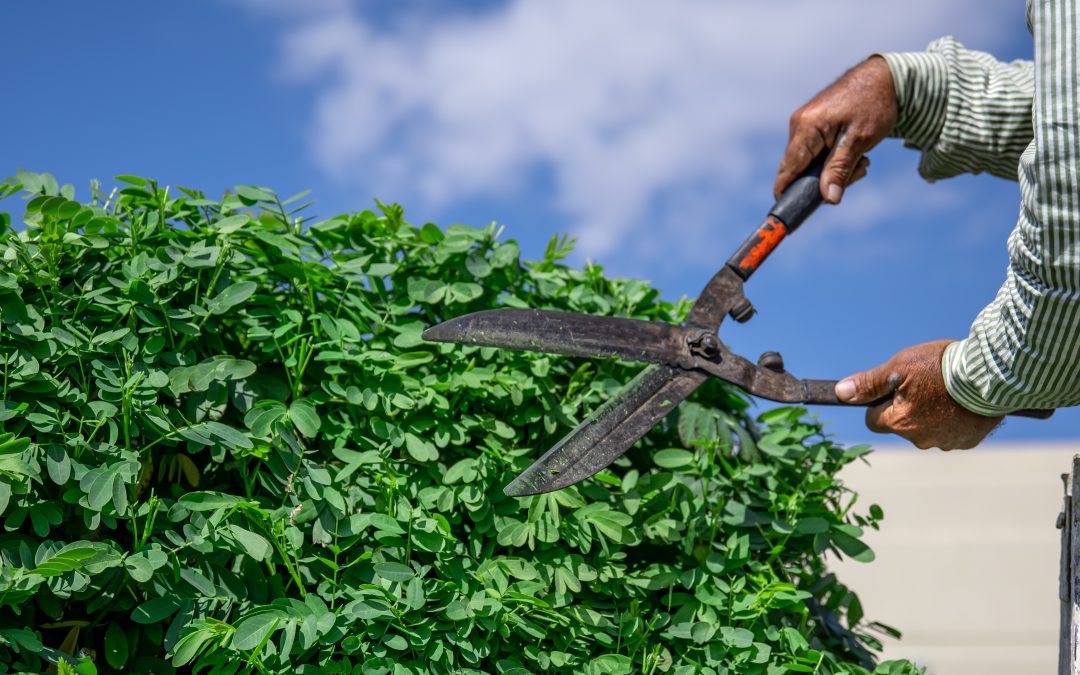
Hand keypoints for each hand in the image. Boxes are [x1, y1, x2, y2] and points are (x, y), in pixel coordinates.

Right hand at [774, 55, 897, 203]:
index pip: (787, 170)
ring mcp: (804, 123)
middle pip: (799, 169)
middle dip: (825, 180)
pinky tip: (855, 151)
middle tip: (858, 173)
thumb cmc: (874, 104)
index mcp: (806, 128)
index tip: (793, 214)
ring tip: (862, 159)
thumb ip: (840, 170)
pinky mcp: (812, 123)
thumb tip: (828, 200)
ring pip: (810, 162)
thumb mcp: (860, 141)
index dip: (787, 194)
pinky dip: (834, 157)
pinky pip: (816, 151)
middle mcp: (799, 125)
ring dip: (834, 169)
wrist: (885, 76)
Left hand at [835, 340, 1002, 449]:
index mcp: (898, 422)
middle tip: (923, 384)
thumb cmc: (940, 367)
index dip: (880, 403)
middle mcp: (919, 439)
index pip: (873, 420)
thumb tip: (841, 393)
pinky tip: (961, 402)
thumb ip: (869, 384)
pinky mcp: (966, 442)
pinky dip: (952, 419)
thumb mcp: (898, 367)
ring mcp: (944, 443)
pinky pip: (950, 433)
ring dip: (930, 414)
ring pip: (925, 430)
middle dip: (906, 408)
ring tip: (945, 391)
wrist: (990, 375)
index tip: (894, 388)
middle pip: (900, 425)